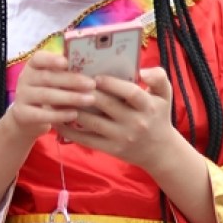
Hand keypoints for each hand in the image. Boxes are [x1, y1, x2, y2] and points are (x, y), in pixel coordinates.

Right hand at [8, 51, 94, 139]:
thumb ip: (65, 73)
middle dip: (72, 80)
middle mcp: (25, 79)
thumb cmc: (47, 94)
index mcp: (33, 66)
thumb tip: (92, 67)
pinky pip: (42, 115)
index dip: (52, 59)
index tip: (67, 62)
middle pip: (48, 77)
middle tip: (92, 84)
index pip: (39, 58)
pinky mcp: (23, 114)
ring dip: (70, 97)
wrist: (27, 119)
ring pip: (46, 95)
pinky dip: (59, 115)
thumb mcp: (52, 81)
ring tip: (90, 100)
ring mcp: (22, 97)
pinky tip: (74, 114)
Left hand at [63, 67, 180, 171]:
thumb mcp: (165, 95)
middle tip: (68, 80)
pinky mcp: (111, 149)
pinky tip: (58, 120)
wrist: (160, 151)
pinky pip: (87, 139)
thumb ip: (159, 77)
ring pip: (92, 122)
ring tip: (57, 97)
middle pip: (106, 105)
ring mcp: (121, 137)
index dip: (113, 84)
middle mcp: (135, 123)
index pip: (130, 93)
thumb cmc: (158, 116)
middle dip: (86, 93)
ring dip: (73, 109)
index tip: (96, 76)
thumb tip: (143, 71)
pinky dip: (71, 130)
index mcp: (148, 106)